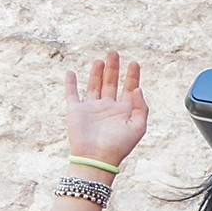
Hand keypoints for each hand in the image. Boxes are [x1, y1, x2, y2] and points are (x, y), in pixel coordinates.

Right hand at [65, 51, 147, 166]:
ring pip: (95, 85)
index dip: (132, 75)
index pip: (129, 88)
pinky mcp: (76, 111)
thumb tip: (137, 89)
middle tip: (113, 52)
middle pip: (112, 83)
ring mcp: (92, 108)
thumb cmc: (119, 146)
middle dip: (113, 68)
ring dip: (97, 72)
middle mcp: (108, 107)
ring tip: (100, 60)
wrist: (96, 158)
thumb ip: (140, 108)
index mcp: (124, 111)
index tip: (134, 62)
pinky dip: (71, 83)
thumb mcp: (137, 128)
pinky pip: (72, 94)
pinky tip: (71, 72)